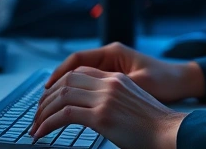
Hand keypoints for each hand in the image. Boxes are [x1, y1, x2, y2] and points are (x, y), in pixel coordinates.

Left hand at [30, 66, 185, 148]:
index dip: (60, 84)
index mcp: (117, 79)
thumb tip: (95, 114)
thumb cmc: (155, 126)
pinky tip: (42, 133)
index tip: (49, 99)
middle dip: (46, 99)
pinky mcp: (102, 116)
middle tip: (36, 115)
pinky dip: (48, 124)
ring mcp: (105, 98)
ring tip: (35, 127)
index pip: (80, 72)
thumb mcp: (132, 104)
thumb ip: (113, 101)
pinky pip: (65, 116)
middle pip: (67, 81)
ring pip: (62, 97)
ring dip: (43, 113)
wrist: (170, 132)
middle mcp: (110, 83)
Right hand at [46, 42, 204, 102]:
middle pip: (73, 70)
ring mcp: (111, 68)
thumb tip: (92, 99)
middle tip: (42, 107)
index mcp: (114, 53)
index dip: (58, 75)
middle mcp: (110, 57)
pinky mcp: (114, 79)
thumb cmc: (165, 81)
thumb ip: (116, 88)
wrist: (182, 82)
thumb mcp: (141, 83)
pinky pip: (88, 85)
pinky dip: (76, 95)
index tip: (46, 91)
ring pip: (78, 78)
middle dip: (55, 88)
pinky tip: (68, 108)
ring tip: (48, 110)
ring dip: (63, 93)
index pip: (76, 60)